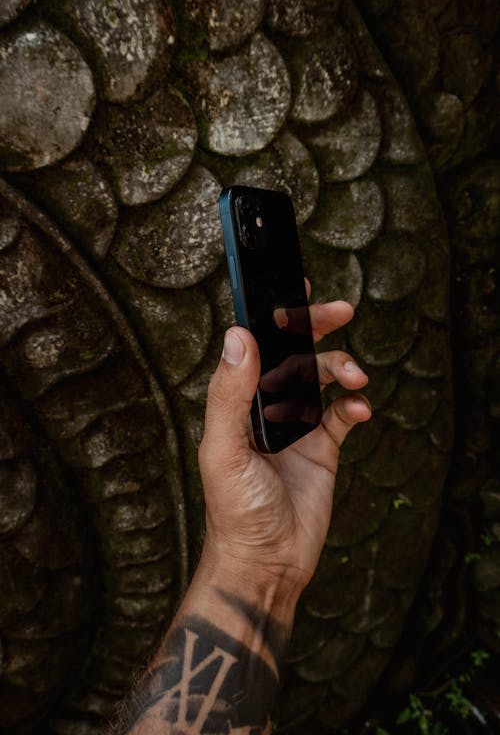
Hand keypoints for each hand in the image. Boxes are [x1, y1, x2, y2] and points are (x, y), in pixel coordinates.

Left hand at [198, 283, 370, 598]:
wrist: (265, 563)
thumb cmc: (234, 511)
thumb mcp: (224, 449)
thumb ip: (230, 394)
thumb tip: (238, 335)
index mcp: (237, 401)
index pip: (255, 347)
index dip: (274, 318)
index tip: (295, 290)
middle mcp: (265, 408)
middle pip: (293, 354)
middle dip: (316, 328)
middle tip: (341, 310)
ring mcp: (295, 426)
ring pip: (322, 378)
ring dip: (341, 368)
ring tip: (356, 378)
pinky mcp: (321, 449)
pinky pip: (341, 415)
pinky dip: (352, 406)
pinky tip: (358, 410)